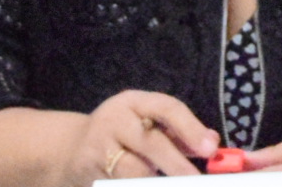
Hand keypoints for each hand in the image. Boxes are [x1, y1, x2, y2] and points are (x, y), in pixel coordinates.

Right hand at [71, 91, 216, 180]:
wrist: (70, 149)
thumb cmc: (121, 135)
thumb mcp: (146, 124)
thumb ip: (179, 134)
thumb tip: (211, 144)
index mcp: (134, 102)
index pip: (167, 107)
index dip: (191, 128)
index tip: (210, 149)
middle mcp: (114, 120)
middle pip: (151, 143)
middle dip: (176, 164)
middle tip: (195, 179)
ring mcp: (97, 147)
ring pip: (133, 171)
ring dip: (154, 182)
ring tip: (168, 184)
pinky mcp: (87, 172)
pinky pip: (117, 184)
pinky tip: (148, 185)